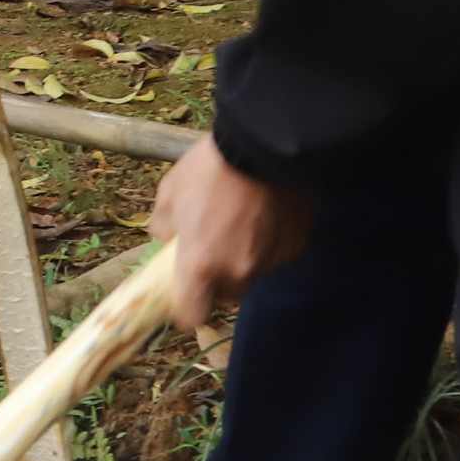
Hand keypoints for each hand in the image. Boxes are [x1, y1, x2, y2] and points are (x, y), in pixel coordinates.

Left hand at [146, 138, 313, 329]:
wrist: (265, 145)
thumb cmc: (210, 168)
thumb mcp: (170, 192)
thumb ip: (163, 226)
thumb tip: (168, 240)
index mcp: (200, 264)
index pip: (193, 315)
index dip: (188, 309)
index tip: (186, 292)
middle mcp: (237, 271)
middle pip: (226, 296)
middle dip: (218, 280)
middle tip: (214, 248)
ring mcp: (270, 261)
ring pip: (253, 274)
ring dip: (245, 260)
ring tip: (242, 224)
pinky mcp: (296, 247)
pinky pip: (276, 256)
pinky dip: (268, 244)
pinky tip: (265, 215)